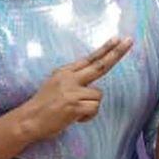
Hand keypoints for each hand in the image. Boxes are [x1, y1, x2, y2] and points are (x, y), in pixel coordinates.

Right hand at [18, 36, 132, 143]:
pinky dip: (87, 116)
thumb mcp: (54, 84)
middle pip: (100, 65)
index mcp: (65, 72)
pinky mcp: (74, 105)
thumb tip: (89, 79)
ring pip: (98, 95)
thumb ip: (72, 79)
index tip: (117, 38)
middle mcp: (69, 78)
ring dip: (91, 106)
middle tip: (129, 41)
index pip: (89, 58)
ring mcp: (72, 91)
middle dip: (116, 53)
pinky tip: (75, 118)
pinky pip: (94, 109)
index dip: (104, 49)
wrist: (28, 120)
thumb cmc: (43, 105)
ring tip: (76, 112)